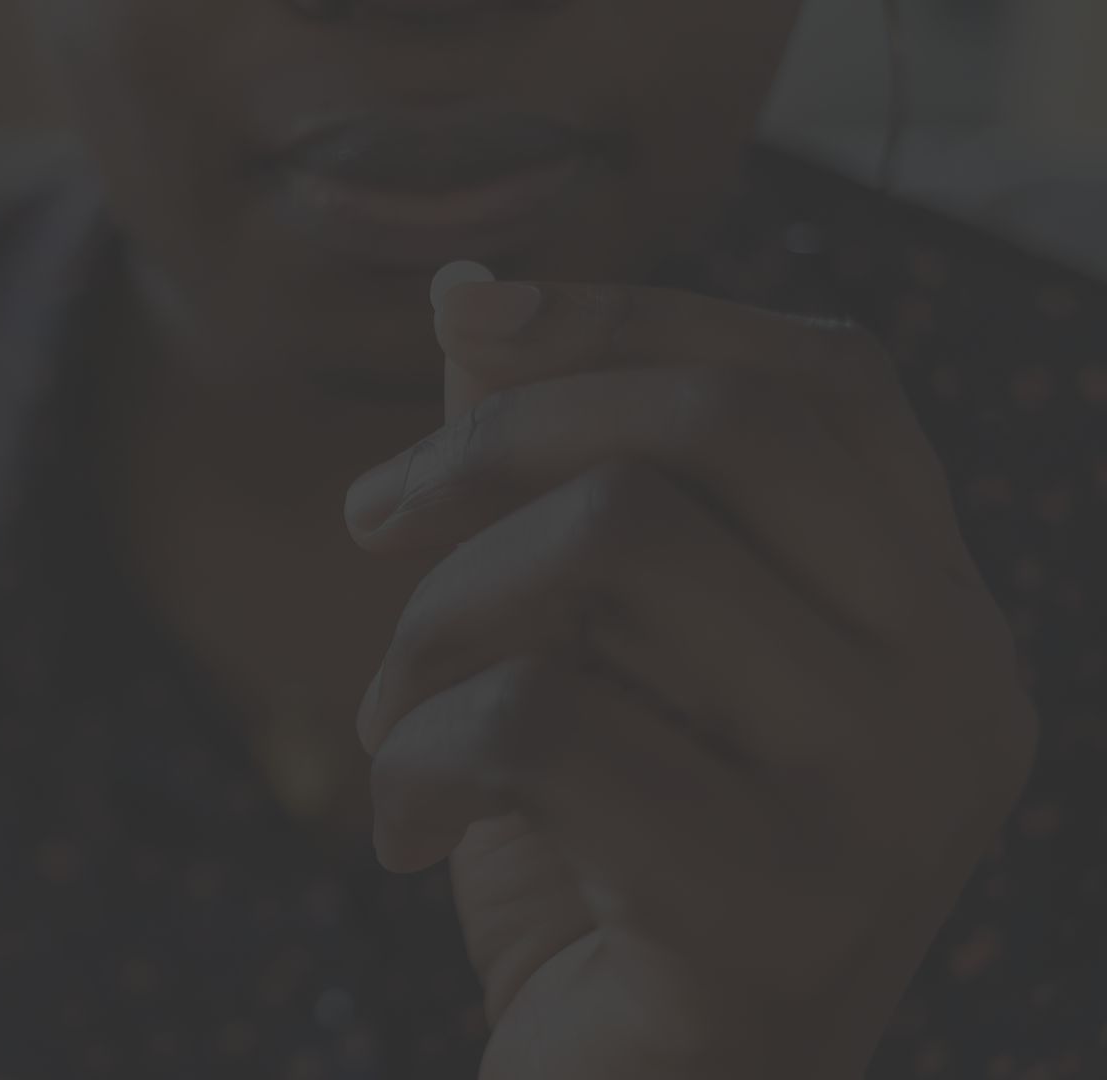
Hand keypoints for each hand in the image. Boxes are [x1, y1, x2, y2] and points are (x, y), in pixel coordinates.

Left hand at [342, 281, 1037, 1079]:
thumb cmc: (599, 870)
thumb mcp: (580, 651)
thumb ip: (552, 478)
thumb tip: (469, 287)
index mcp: (934, 614)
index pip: (823, 380)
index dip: (638, 315)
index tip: (468, 324)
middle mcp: (959, 692)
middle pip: (724, 432)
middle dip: (496, 444)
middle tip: (366, 523)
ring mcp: (891, 805)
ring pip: (623, 549)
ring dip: (438, 620)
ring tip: (390, 721)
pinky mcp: (780, 911)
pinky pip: (545, 725)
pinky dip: (419, 759)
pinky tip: (396, 837)